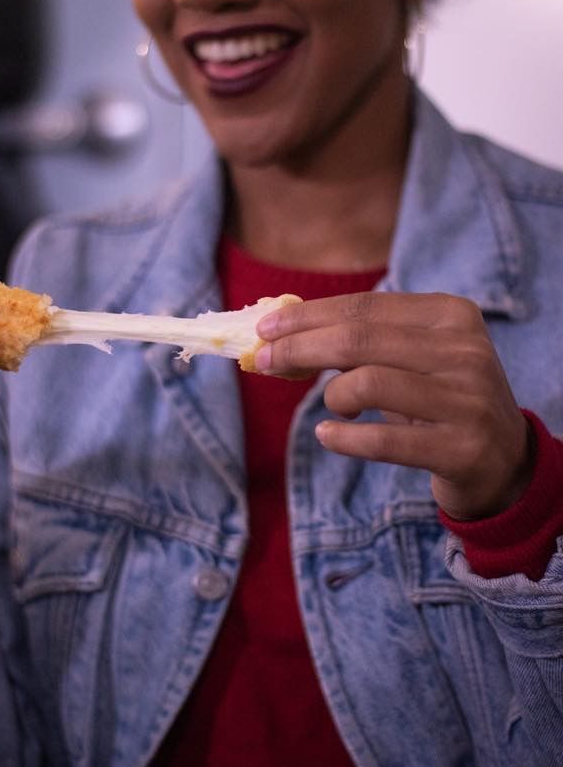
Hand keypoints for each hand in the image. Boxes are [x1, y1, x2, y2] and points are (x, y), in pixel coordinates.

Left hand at [255, 292, 533, 520]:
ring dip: (332, 396)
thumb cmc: (439, 399)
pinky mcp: (462, 447)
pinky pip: (383, 440)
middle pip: (359, 339)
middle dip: (299, 348)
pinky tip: (328, 436)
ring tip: (334, 407)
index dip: (307, 316)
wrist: (504, 459)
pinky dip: (344, 438)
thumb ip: (361, 341)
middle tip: (262, 362)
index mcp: (451, 315)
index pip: (364, 306)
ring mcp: (467, 399)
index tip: (264, 329)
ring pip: (368, 383)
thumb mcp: (412, 359)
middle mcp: (465, 350)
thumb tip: (282, 333)